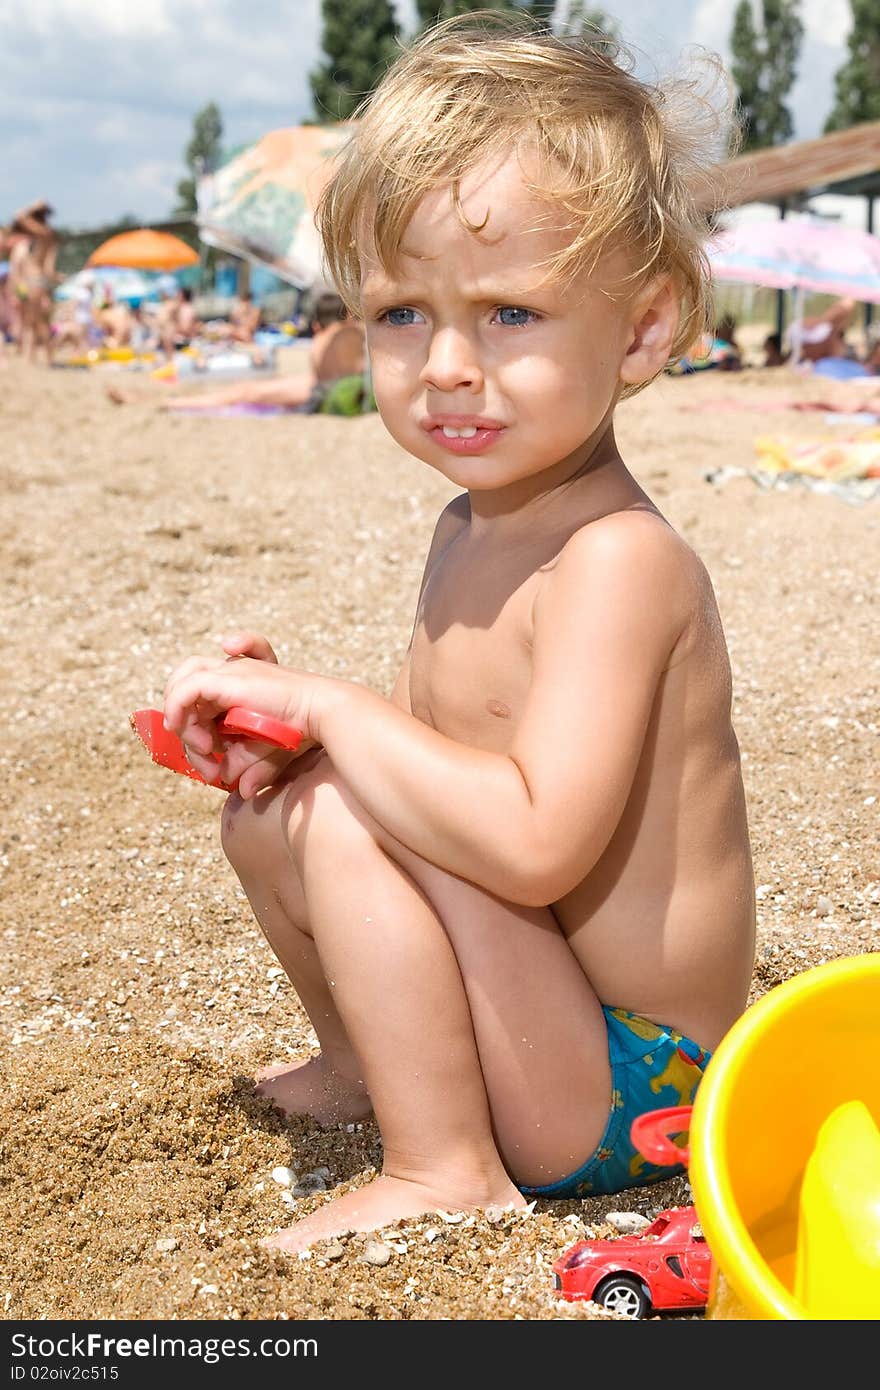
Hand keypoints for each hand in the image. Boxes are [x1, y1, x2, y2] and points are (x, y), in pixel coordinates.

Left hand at [164, 632, 324, 798]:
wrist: (319, 714)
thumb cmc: (301, 731)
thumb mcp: (269, 754)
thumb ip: (252, 769)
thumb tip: (240, 789)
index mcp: (241, 689)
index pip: (203, 703)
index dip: (198, 735)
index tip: (213, 767)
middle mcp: (232, 674)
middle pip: (188, 694)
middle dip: (187, 732)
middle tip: (209, 763)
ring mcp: (227, 673)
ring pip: (180, 685)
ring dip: (181, 720)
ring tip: (202, 747)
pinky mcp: (224, 679)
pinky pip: (183, 691)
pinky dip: (179, 714)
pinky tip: (198, 740)